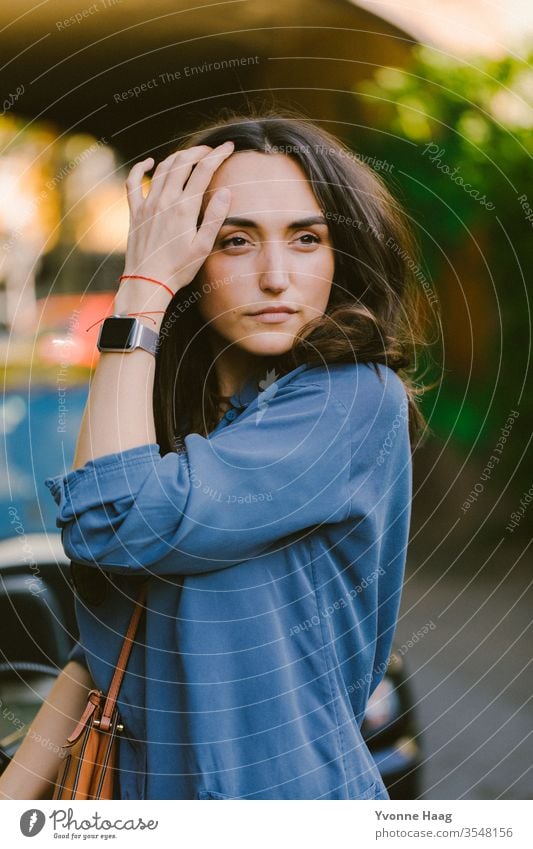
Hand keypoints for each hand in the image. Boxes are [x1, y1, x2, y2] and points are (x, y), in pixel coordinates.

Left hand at [122, 141, 233, 295]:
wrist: (147, 281)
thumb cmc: (178, 268)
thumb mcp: (203, 246)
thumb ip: (214, 217)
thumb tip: (226, 191)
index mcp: (184, 208)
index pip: (203, 170)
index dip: (218, 155)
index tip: (229, 147)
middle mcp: (164, 200)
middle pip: (182, 163)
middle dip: (199, 151)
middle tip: (211, 150)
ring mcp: (147, 204)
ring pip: (162, 168)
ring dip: (177, 157)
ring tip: (190, 155)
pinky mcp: (135, 211)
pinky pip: (134, 182)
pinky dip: (140, 168)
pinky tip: (149, 162)